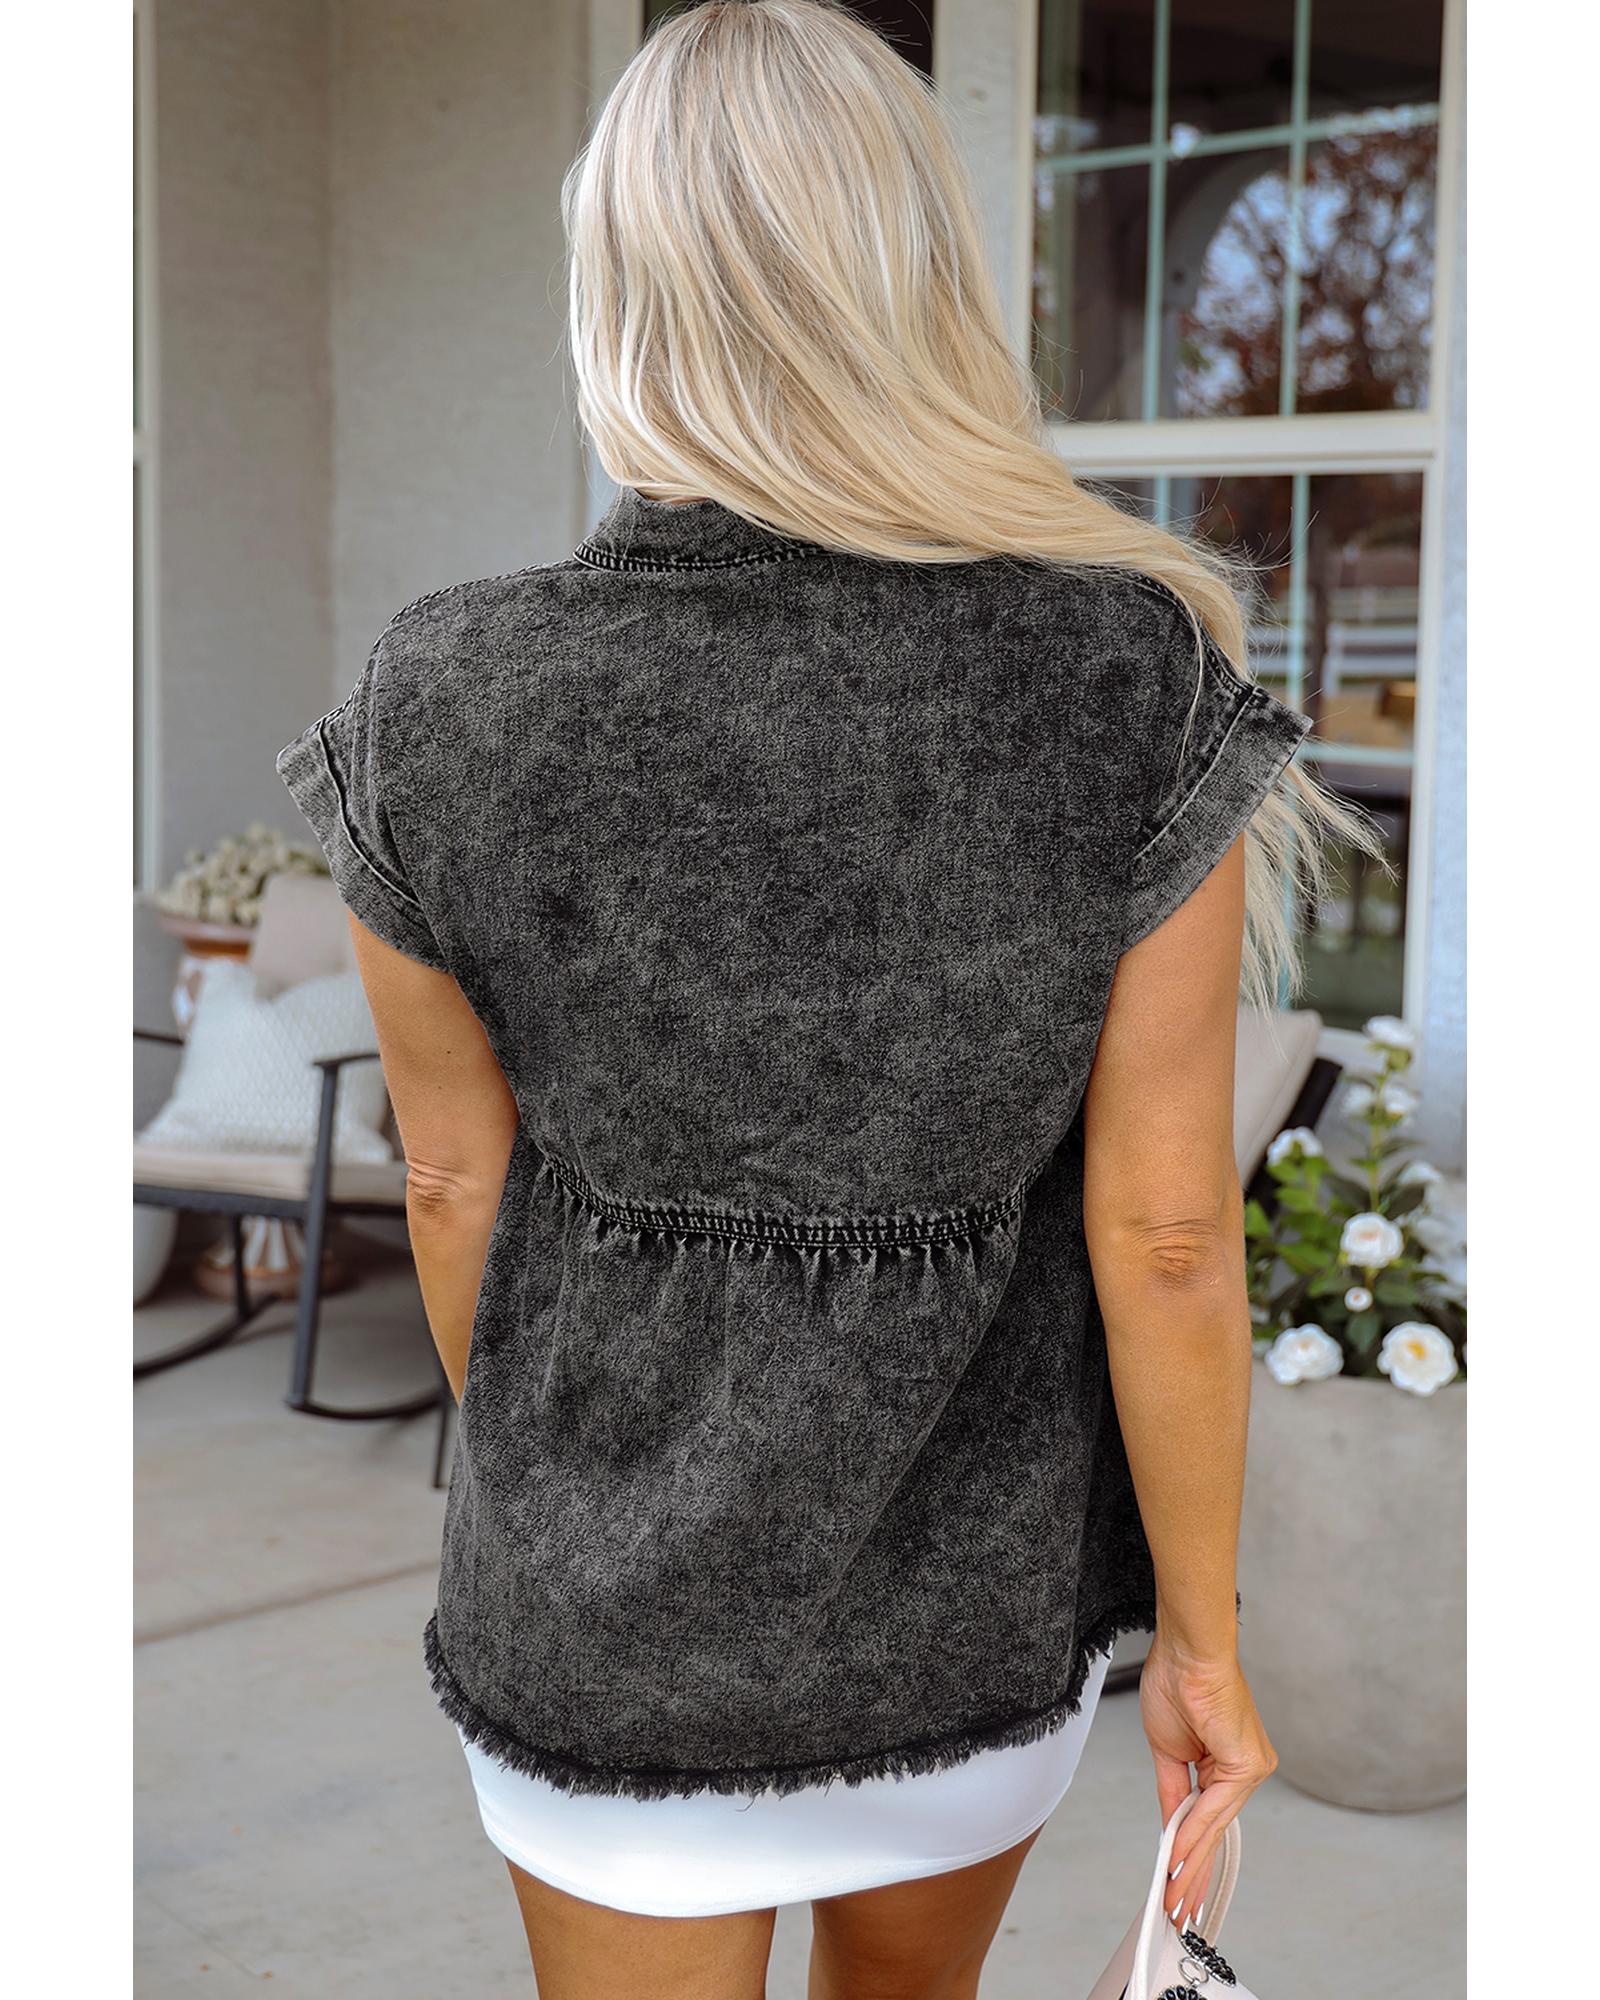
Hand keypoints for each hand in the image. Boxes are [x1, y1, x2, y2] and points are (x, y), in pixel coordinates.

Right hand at [1139, 1636, 1276, 1928]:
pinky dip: (1192, 1836)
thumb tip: (1172, 1827)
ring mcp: (1250, 1768)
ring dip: (1191, 1865)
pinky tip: (1176, 1861)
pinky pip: (1213, 1809)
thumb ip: (1173, 1792)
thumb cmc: (1176, 1682)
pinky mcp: (1247, 1764)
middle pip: (1215, 1832)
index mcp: (1229, 1762)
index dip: (1189, 1853)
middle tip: (1178, 1910)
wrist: (1187, 1651)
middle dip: (1192, 1874)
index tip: (1173, 1882)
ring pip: (1215, 1827)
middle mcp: (1246, 1768)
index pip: (1208, 1819)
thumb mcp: (1168, 1748)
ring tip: (1175, 1899)